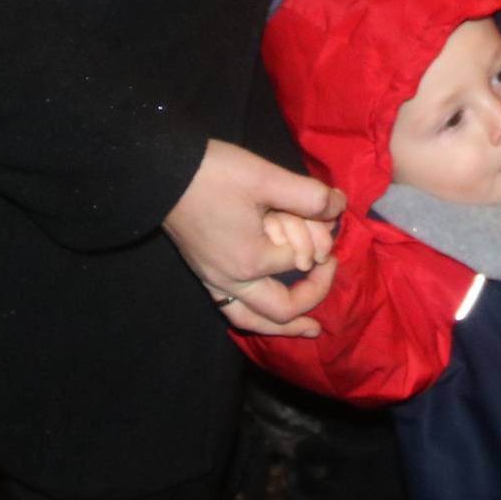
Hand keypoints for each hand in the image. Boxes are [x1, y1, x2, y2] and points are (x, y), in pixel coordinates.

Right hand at [162, 140, 344, 337]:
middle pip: (279, 311)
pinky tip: (262, 307)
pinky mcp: (201, 272)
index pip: (300, 260)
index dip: (320, 240)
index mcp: (251, 261)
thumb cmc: (215, 175)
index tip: (327, 218)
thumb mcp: (267, 177)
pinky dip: (253, 314)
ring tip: (305, 327)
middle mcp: (231, 281)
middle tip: (329, 281)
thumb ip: (309, 196)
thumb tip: (339, 206)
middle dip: (311, 301)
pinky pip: (230, 308)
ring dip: (281, 326)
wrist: (162, 173)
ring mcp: (212, 279)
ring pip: (250, 319)